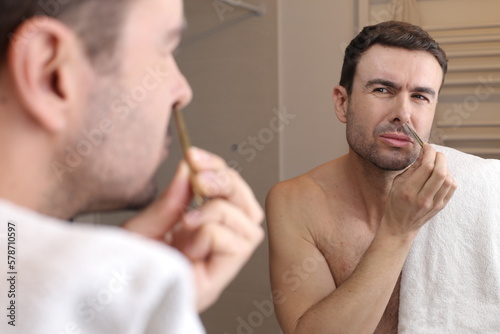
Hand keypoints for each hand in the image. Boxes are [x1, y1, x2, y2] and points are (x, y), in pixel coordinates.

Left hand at [123, 148, 263, 311]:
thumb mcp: (145, 224)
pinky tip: (186, 244)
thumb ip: (170, 200)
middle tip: (199, 179)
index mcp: (203, 232)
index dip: (219, 170)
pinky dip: (210, 233)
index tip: (194, 156)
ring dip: (218, 210)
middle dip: (227, 184)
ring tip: (186, 220)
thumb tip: (189, 168)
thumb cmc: (124, 266)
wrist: (107, 296)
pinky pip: (236, 245)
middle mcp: (216, 249)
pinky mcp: (216, 282)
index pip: (231, 195)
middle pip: (250, 208)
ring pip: (250, 224)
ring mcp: (218, 266)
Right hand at [381, 144, 456, 237]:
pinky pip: (452, 188)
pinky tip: (441, 176)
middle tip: (434, 153)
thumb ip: (411, 169)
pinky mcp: (441, 206)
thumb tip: (423, 154)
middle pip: (440, 172)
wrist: (401, 226)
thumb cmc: (395, 203)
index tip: (426, 147)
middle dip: (439, 157)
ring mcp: (434, 203)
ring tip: (436, 165)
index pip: (426, 167)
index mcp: (408, 191)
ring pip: (449, 179)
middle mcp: (423, 198)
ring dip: (444, 167)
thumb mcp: (397, 184)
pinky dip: (449, 177)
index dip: (429, 153)